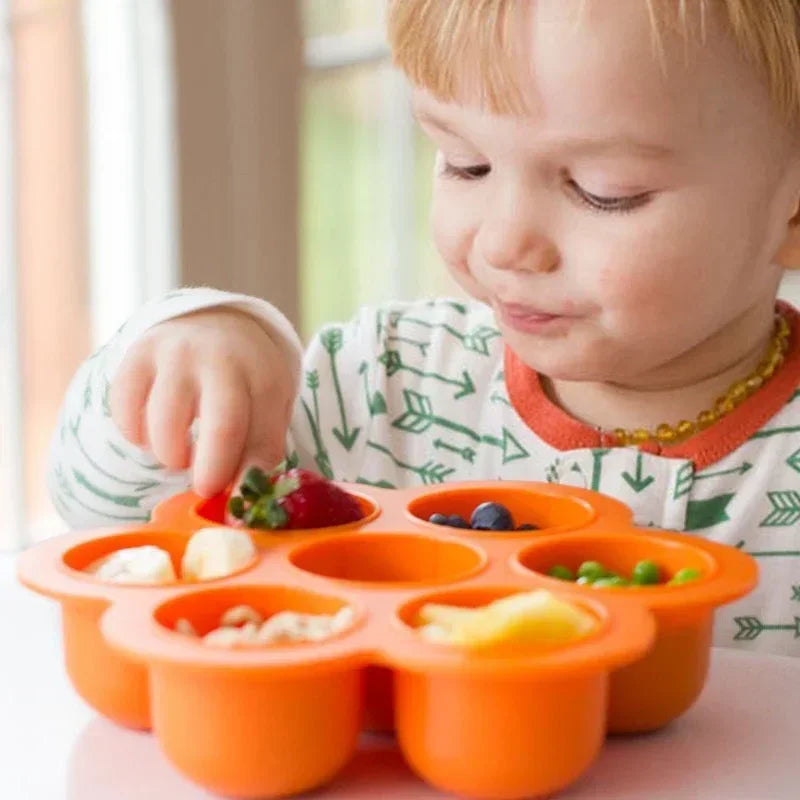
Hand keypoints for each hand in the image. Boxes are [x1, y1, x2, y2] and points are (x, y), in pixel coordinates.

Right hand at [110, 308, 293, 496]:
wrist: (216, 322)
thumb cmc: (247, 380)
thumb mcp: (269, 407)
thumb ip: (260, 451)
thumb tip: (239, 503)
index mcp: (263, 376)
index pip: (257, 435)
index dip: (240, 475)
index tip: (230, 500)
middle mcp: (220, 360)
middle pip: (220, 426)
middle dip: (209, 470)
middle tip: (203, 487)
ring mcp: (176, 354)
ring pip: (163, 425)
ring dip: (170, 454)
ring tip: (182, 452)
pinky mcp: (137, 355)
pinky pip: (124, 411)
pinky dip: (135, 434)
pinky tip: (153, 432)